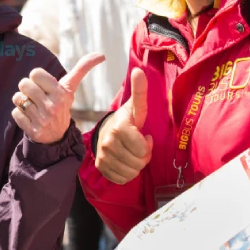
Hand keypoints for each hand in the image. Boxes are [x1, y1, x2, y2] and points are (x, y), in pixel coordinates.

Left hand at [11, 53, 105, 143]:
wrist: (57, 135)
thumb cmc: (60, 103)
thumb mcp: (70, 87)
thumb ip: (82, 68)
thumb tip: (102, 55)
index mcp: (61, 93)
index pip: (35, 73)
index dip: (36, 77)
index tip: (43, 85)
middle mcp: (53, 107)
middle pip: (24, 83)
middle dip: (27, 88)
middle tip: (36, 96)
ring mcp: (42, 120)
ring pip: (18, 98)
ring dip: (22, 101)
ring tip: (33, 106)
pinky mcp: (32, 131)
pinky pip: (15, 112)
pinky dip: (19, 114)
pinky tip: (30, 117)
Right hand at [95, 68, 152, 183]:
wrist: (106, 131)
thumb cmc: (126, 120)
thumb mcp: (135, 106)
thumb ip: (140, 90)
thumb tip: (139, 70)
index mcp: (119, 128)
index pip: (142, 150)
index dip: (147, 145)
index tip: (144, 136)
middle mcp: (108, 143)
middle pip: (138, 163)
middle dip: (143, 157)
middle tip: (139, 146)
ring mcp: (103, 156)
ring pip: (131, 173)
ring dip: (136, 165)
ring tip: (132, 153)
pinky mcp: (101, 167)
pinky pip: (121, 179)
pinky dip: (127, 174)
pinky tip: (125, 162)